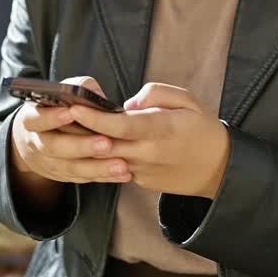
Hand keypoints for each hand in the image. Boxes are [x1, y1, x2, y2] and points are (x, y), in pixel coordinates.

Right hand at [10, 77, 132, 184]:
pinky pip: (84, 178)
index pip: (37, 119)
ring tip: (122, 165)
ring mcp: (49, 163)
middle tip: (106, 143)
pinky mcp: (64, 176)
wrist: (38, 139)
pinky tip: (124, 174)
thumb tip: (96, 94)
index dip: (52, 117)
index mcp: (32, 119)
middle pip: (55, 147)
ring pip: (71, 168)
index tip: (72, 112)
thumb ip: (78, 89)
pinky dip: (104, 176)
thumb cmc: (55, 109)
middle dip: (82, 145)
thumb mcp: (60, 95)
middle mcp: (37, 143)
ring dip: (98, 167)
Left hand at [70, 82, 230, 197]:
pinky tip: (90, 145)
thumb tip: (127, 104)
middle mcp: (149, 153)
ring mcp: (143, 171)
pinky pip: (116, 167)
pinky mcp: (141, 182)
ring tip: (67, 129)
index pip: (121, 126)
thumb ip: (156, 94)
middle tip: (59, 116)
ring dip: (86, 147)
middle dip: (81, 131)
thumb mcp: (188, 101)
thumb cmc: (203, 129)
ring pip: (107, 159)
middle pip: (106, 144)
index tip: (75, 106)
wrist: (219, 169)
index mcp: (162, 129)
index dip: (96, 118)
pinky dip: (102, 157)